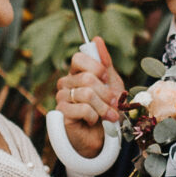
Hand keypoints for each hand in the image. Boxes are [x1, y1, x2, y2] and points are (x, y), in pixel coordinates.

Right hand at [54, 37, 123, 159]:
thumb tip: (97, 39)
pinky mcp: (62, 114)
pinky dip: (95, 117)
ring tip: (107, 116)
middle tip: (113, 104)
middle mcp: (66, 83)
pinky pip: (83, 109)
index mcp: (76, 73)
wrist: (102, 138)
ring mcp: (62, 98)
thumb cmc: (106, 110)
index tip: (106, 79)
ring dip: (103, 107)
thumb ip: (105, 63)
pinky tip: (93, 121)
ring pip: (86, 94)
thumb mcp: (112, 83)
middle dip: (106, 93)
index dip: (96, 67)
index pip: (79, 58)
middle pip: (87, 78)